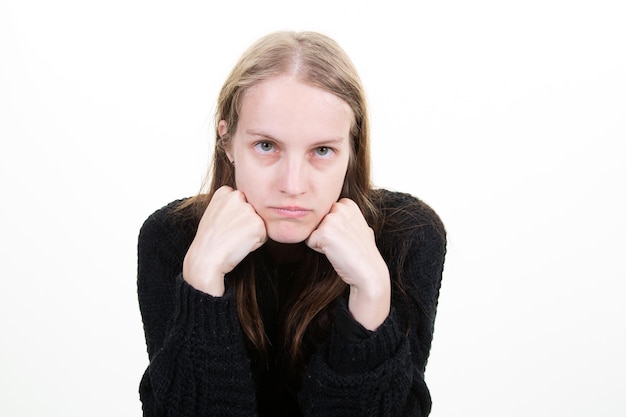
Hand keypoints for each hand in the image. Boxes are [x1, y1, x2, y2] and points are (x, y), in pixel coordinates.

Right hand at [183, 186, 266, 295]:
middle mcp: (238, 196)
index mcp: (225, 192)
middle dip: (245, 223)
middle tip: (229, 234)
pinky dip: (256, 243)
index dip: (234, 217)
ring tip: (233, 239)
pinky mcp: (258, 224)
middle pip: (252, 211)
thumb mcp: (214, 213)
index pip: (242, 202)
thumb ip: (230, 206)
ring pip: (258, 223)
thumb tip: (248, 207)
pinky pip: (264, 235)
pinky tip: (240, 245)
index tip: (223, 225)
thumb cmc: (209, 240)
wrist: (205, 258)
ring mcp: (248, 210)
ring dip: (251, 233)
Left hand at [306, 198, 390, 329]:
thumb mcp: (358, 225)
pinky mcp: (324, 232)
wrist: (369, 270)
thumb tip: (338, 210)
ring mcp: (331, 218)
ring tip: (339, 247)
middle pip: (316, 220)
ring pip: (311, 230)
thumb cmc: (363, 252)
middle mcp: (339, 207)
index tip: (346, 236)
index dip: (332, 227)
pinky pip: (308, 241)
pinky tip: (334, 252)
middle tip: (343, 243)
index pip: (324, 212)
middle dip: (324, 232)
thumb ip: (345, 216)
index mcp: (347, 203)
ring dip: (321, 241)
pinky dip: (318, 250)